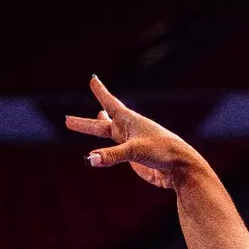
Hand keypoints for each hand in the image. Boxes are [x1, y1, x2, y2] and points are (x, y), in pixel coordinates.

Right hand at [65, 76, 203, 189]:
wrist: (181, 168)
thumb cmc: (162, 152)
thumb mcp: (134, 151)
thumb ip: (111, 155)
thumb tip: (89, 160)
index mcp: (130, 121)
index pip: (110, 103)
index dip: (100, 92)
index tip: (93, 79)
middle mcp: (129, 131)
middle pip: (102, 125)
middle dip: (85, 123)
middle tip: (66, 120)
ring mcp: (132, 145)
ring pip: (111, 135)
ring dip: (100, 128)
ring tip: (96, 119)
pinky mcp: (136, 160)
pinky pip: (117, 154)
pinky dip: (108, 152)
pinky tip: (107, 153)